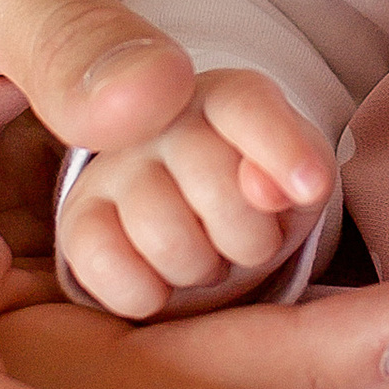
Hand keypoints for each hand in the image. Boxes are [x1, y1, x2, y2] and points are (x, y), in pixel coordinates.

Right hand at [57, 68, 335, 317]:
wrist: (198, 230)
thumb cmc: (260, 199)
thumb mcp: (302, 182)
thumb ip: (304, 171)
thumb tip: (267, 187)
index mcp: (223, 96)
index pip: (245, 105)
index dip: (280, 146)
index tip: (309, 189)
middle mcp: (159, 119)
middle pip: (210, 177)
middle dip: (247, 233)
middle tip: (247, 244)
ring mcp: (112, 167)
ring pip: (161, 231)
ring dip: (199, 267)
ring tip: (205, 258)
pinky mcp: (79, 219)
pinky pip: (104, 262)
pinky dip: (144, 292)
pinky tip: (160, 284)